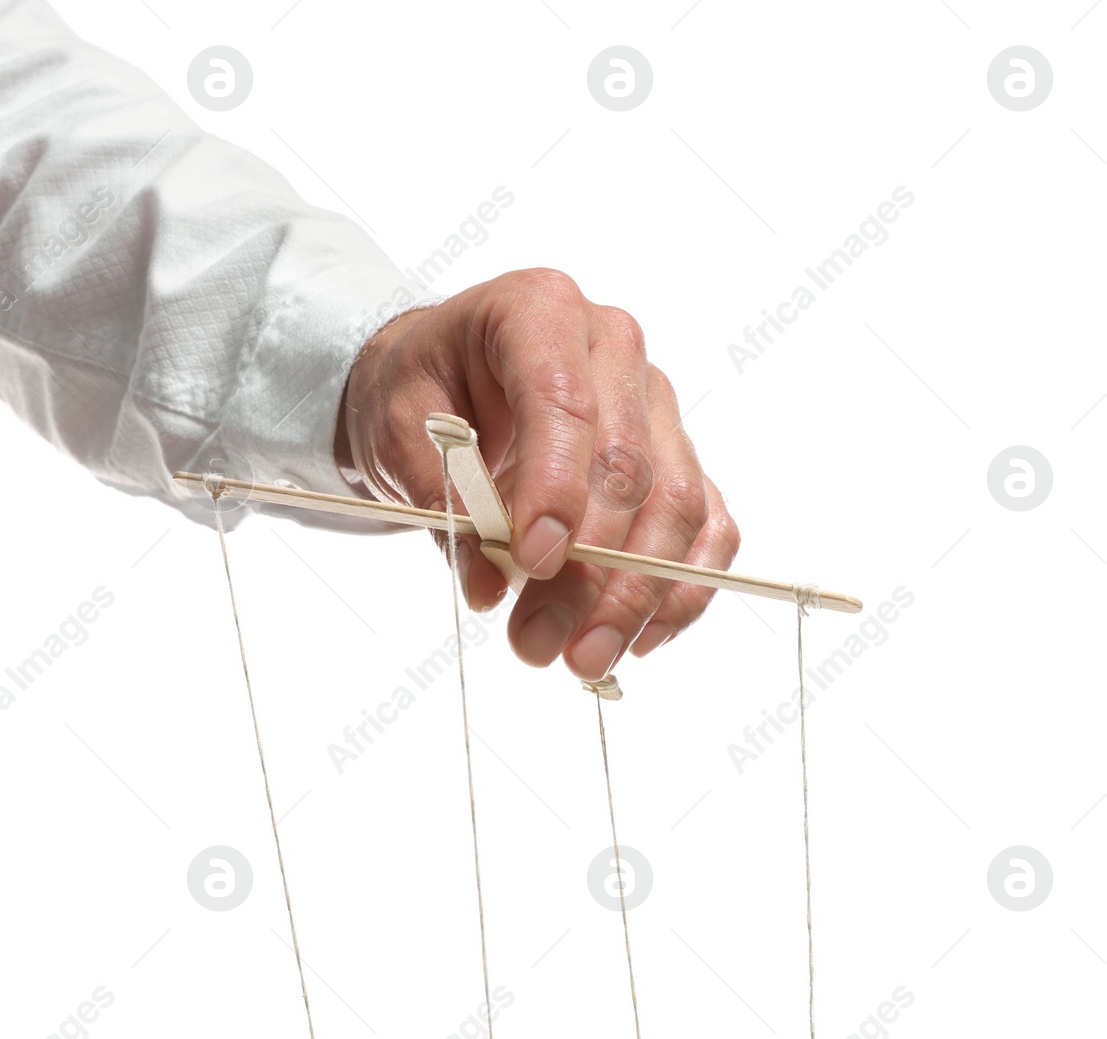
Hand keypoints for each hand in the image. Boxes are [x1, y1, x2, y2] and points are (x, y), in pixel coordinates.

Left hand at [335, 269, 740, 679]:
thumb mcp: (400, 433)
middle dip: (589, 567)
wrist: (444, 387)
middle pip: (628, 466)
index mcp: (540, 312)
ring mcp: (658, 404)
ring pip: (677, 504)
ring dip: (637, 595)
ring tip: (581, 660)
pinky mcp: (679, 457)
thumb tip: (488, 587)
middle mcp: (615, 348)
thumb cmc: (422, 396)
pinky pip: (707, 525)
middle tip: (537, 644)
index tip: (534, 561)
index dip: (556, 487)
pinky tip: (639, 641)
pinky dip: (682, 590)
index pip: (565, 402)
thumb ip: (443, 502)